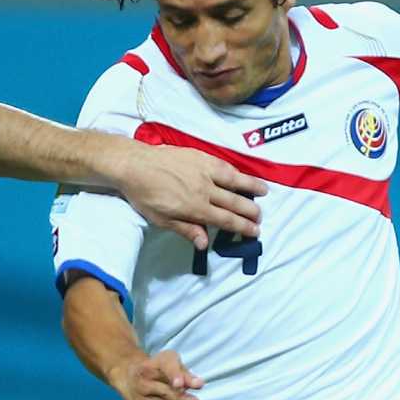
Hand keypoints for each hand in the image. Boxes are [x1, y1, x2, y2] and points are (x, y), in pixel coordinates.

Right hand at [109, 350, 202, 399]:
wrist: (127, 375)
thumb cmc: (154, 367)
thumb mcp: (169, 362)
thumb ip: (184, 373)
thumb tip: (198, 384)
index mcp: (153, 362)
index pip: (166, 366)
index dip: (174, 375)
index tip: (180, 384)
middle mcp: (143, 377)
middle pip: (165, 389)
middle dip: (180, 396)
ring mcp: (139, 392)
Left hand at [114, 142, 264, 249]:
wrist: (135, 165)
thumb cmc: (144, 195)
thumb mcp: (161, 219)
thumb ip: (186, 229)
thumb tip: (205, 243)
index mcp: (195, 208)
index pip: (225, 220)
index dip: (242, 227)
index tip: (255, 231)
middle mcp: (204, 189)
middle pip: (234, 202)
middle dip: (251, 211)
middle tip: (261, 217)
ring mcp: (204, 171)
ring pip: (235, 180)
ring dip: (251, 187)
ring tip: (265, 191)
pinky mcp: (200, 157)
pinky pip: (224, 165)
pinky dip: (237, 172)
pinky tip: (242, 175)